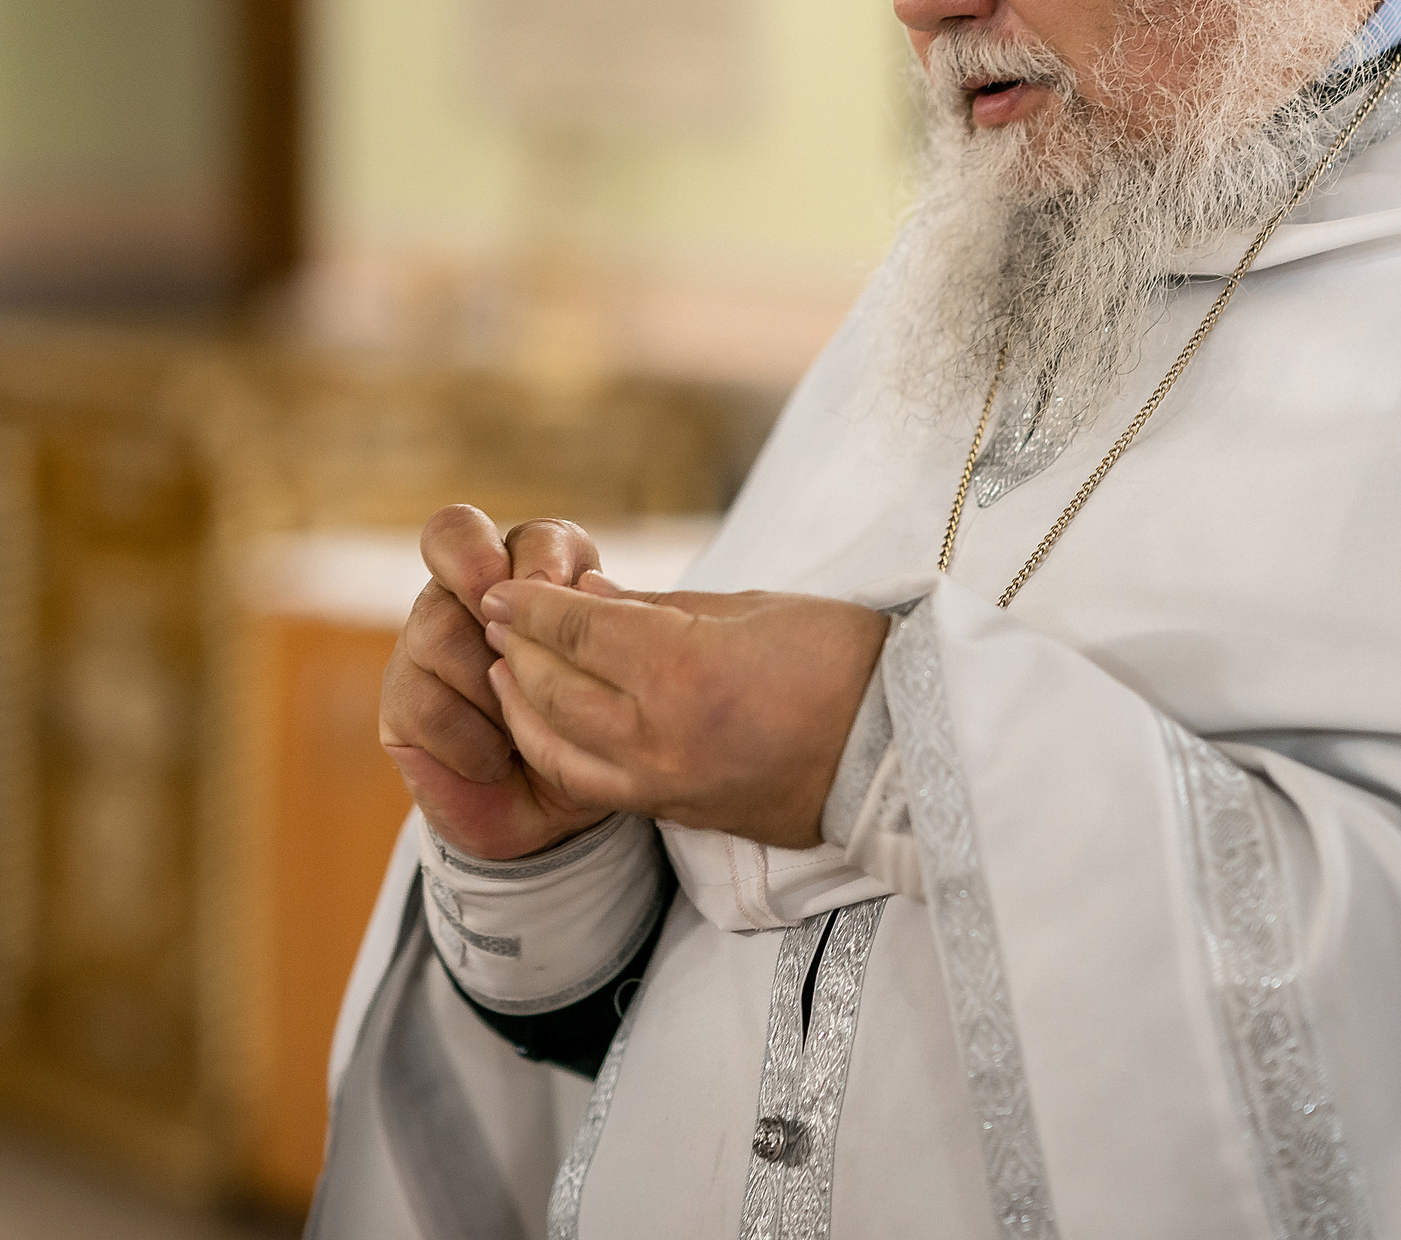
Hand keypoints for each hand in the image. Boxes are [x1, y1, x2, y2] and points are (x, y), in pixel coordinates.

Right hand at [378, 505, 613, 860]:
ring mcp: (426, 643)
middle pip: (449, 540)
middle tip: (509, 625)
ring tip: (522, 723)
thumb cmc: (595, 719)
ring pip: (437, 630)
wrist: (560, 807)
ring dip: (491, 683)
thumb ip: (600, 618)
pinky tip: (496, 760)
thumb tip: (586, 587)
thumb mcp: (613, 664)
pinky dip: (472, 739)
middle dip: (479, 573)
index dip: (527, 550)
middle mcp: (466, 591)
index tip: (558, 592)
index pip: (518, 514)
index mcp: (522, 564)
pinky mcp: (402, 705)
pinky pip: (425, 705)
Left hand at [480, 577, 888, 849]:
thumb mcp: (751, 608)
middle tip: (497, 619)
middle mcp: (659, 734)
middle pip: (552, 688)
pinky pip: (593, 784)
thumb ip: (658, 608)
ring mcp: (665, 783)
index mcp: (680, 669)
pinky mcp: (679, 814)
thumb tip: (588, 595)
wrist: (903, 753)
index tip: (504, 586)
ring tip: (507, 669)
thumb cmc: (843, 660)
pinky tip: (548, 721)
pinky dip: (556, 748)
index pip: (575, 629)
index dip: (530, 605)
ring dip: (522, 704)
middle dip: (515, 648)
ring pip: (558, 746)